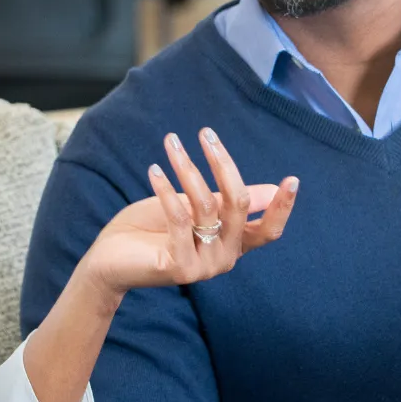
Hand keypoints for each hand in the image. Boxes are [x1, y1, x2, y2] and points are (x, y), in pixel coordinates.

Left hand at [79, 128, 297, 299]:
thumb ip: (224, 200)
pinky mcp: (181, 267)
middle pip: (239, 205)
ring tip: (171, 142)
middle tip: (205, 134)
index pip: (268, 230)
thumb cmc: (149, 230)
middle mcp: (225, 258)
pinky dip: (166, 189)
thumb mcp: (191, 209)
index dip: (282, 207)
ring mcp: (205, 267)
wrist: (108, 261)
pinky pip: (180, 219)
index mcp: (232, 245)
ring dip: (187, 168)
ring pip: (206, 206)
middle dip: (222, 164)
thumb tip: (271, 188)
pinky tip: (154, 169)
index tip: (292, 179)